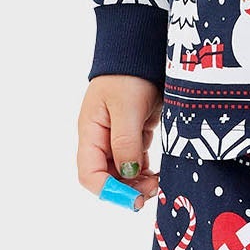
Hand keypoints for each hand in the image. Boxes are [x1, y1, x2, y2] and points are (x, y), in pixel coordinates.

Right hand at [77, 73, 162, 202]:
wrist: (142, 51)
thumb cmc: (129, 75)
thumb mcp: (126, 107)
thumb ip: (125, 142)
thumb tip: (129, 174)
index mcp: (90, 133)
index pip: (89, 174)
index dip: (109, 191)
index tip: (133, 198)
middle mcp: (100, 139)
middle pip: (107, 178)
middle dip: (127, 190)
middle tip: (152, 191)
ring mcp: (117, 137)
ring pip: (123, 173)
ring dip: (139, 183)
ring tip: (158, 183)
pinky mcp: (134, 134)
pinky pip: (136, 162)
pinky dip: (146, 172)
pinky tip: (159, 173)